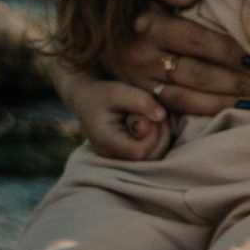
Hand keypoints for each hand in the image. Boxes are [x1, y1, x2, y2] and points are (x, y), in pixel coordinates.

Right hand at [53, 62, 172, 162]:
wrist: (88, 100)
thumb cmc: (102, 93)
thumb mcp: (118, 90)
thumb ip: (140, 101)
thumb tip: (161, 116)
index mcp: (103, 140)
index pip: (139, 150)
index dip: (152, 133)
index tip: (148, 114)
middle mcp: (110, 155)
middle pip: (149, 157)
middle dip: (159, 133)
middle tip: (151, 112)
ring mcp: (119, 159)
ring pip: (154, 157)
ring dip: (161, 136)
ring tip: (150, 117)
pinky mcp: (128, 157)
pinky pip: (152, 155)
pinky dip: (158, 139)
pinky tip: (151, 125)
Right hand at [126, 0, 249, 121]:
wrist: (95, 32)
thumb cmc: (134, 2)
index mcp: (147, 25)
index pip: (197, 41)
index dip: (229, 52)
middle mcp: (141, 57)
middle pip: (197, 74)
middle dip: (237, 82)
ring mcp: (138, 82)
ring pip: (188, 98)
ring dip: (226, 102)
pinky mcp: (139, 97)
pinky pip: (177, 109)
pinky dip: (207, 111)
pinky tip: (233, 110)